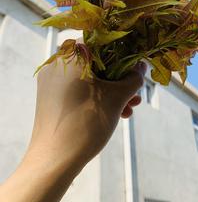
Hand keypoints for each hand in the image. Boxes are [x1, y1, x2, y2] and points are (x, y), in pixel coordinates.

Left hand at [27, 58, 145, 171]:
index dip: (121, 49)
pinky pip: (79, 89)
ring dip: (111, 89)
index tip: (135, 61)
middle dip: (120, 77)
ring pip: (89, 78)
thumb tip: (141, 67)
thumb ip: (133, 79)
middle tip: (136, 91)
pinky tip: (116, 113)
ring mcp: (52, 82)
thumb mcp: (116, 98)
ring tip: (130, 107)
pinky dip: (97, 96)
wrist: (54, 161)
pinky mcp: (51, 97)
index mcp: (71, 57)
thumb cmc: (86, 123)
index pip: (100, 40)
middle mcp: (58, 65)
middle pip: (96, 62)